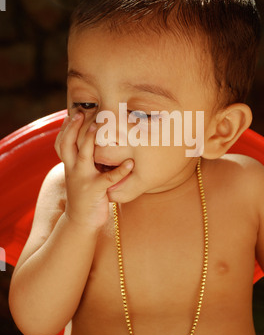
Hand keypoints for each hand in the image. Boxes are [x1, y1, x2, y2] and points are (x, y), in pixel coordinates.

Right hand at [55, 113, 133, 229]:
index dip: (65, 128)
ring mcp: (82, 180)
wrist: (80, 221)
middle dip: (72, 128)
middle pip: (67, 145)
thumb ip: (83, 160)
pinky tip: (130, 162)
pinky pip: (108, 179)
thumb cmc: (84, 193)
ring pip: (83, 157)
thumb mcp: (79, 176)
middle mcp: (73, 170)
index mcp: (70, 165)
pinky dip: (120, 170)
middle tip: (78, 113)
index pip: (62, 143)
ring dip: (89, 141)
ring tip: (97, 127)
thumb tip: (92, 143)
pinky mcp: (95, 190)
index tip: (71, 113)